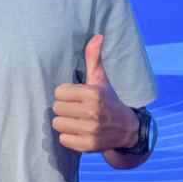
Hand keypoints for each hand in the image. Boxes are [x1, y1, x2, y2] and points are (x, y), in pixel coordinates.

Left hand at [52, 34, 138, 153]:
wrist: (126, 128)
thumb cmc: (108, 100)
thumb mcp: (101, 79)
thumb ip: (94, 57)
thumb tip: (97, 35)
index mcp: (92, 93)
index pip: (59, 92)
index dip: (65, 94)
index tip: (76, 96)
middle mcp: (91, 112)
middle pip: (56, 108)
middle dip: (64, 108)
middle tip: (76, 109)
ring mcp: (90, 130)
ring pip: (57, 124)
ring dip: (65, 123)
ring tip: (76, 120)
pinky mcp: (87, 146)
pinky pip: (63, 140)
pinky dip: (68, 137)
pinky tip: (78, 132)